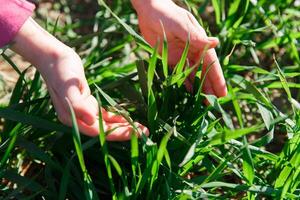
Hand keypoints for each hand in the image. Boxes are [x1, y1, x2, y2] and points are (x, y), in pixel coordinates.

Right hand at [11, 18, 148, 140]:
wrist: (54, 58)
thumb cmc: (61, 71)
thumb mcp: (68, 86)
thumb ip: (78, 105)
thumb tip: (91, 121)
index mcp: (72, 118)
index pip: (99, 132)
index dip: (118, 134)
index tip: (136, 133)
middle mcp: (78, 118)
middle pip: (104, 130)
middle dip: (124, 132)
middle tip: (145, 132)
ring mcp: (83, 111)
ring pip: (106, 123)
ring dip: (122, 125)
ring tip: (140, 127)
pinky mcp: (88, 103)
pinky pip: (104, 114)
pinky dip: (116, 116)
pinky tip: (127, 118)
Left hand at [132, 0, 226, 96]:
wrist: (149, 10)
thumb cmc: (167, 14)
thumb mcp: (181, 25)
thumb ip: (196, 36)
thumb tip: (216, 42)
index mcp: (200, 42)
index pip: (211, 63)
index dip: (217, 79)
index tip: (223, 93)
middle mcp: (193, 50)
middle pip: (204, 72)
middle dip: (210, 87)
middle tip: (216, 104)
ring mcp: (182, 56)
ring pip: (193, 75)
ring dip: (199, 88)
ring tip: (205, 103)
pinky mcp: (171, 59)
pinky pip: (179, 74)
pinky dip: (185, 84)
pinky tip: (189, 94)